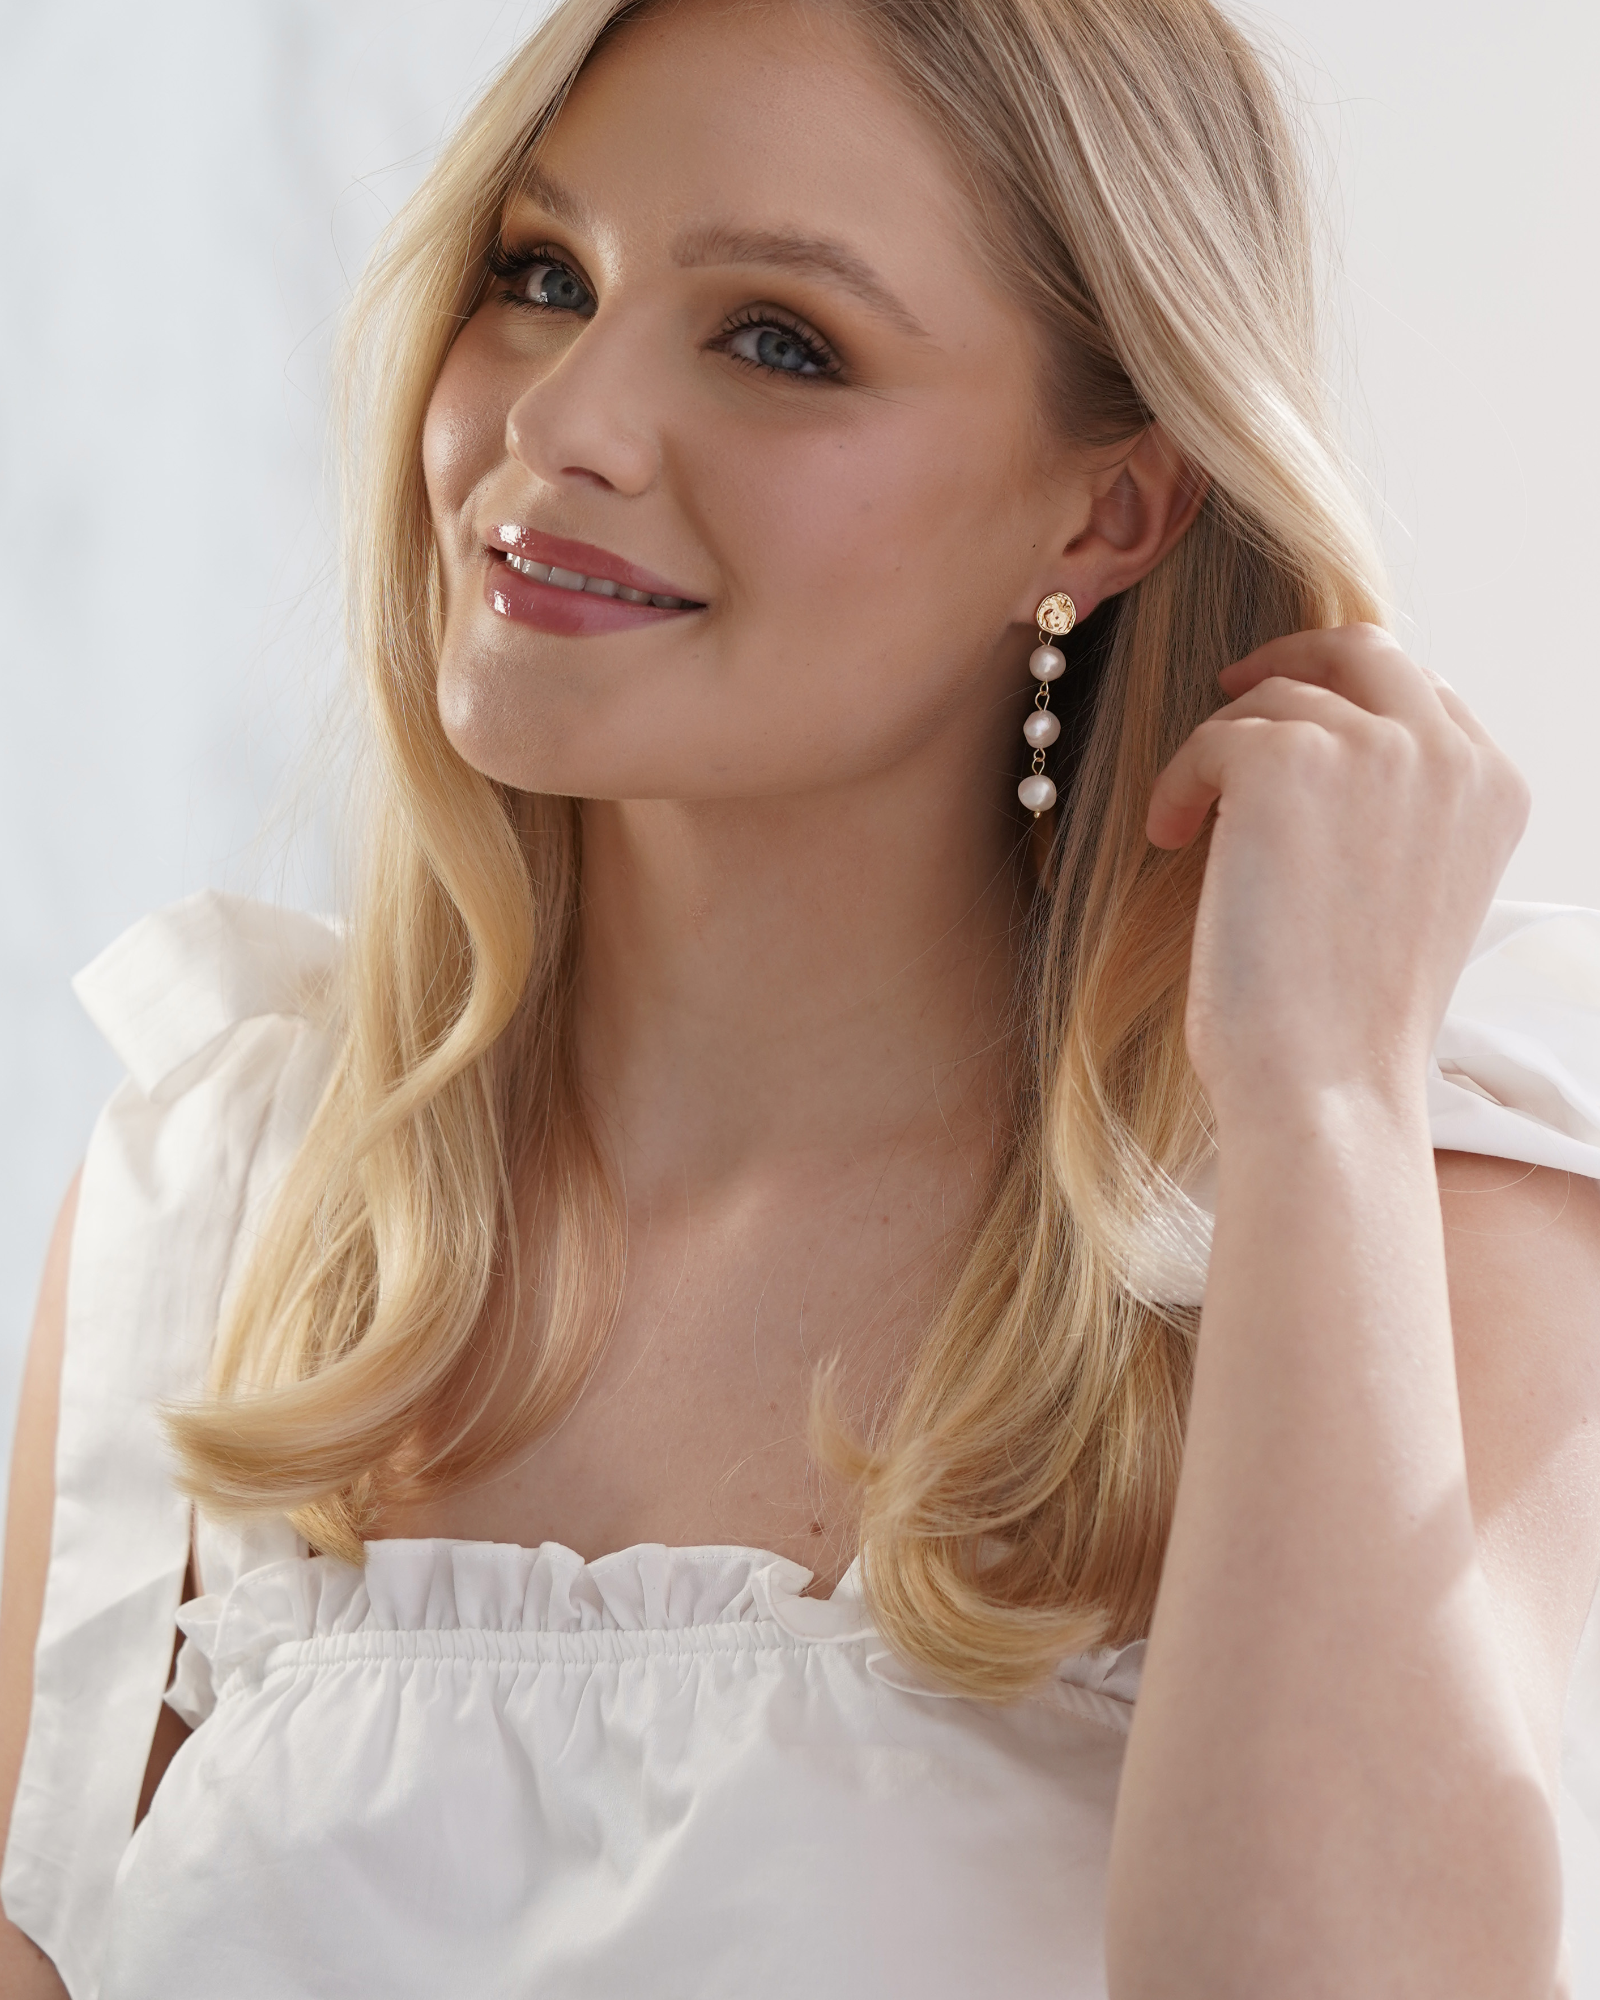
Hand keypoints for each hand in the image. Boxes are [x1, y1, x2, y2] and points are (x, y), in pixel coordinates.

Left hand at [1146, 624, 1527, 1126]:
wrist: (1323, 1079)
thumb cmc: (1349, 1015)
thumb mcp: (1408, 891)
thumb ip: (1395, 808)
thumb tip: (1326, 743)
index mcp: (1495, 787)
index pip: (1421, 692)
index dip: (1350, 694)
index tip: (1296, 718)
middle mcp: (1449, 753)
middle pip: (1361, 649)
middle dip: (1291, 659)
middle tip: (1230, 694)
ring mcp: (1373, 747)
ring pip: (1274, 698)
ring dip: (1219, 753)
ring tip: (1189, 827)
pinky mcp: (1286, 759)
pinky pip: (1212, 737)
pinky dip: (1178, 782)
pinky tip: (1168, 836)